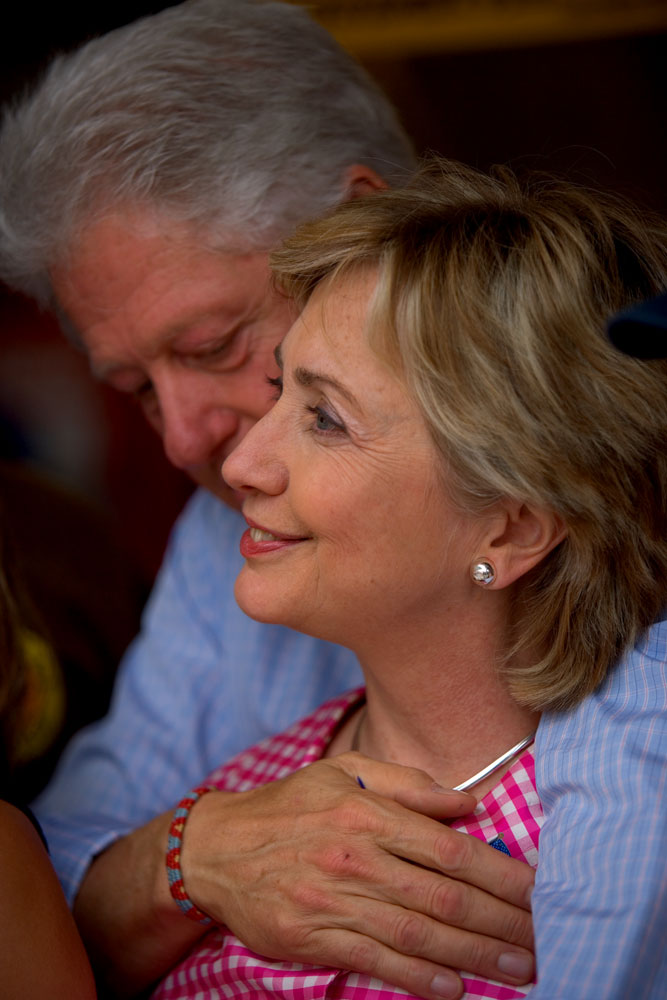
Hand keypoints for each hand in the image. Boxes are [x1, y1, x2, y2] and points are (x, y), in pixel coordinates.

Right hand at [183, 752, 534, 999]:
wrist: (218, 849)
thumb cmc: (290, 806)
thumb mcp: (344, 771)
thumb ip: (409, 785)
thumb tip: (467, 803)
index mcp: (368, 811)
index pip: (450, 849)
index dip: (502, 874)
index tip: (539, 892)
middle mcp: (356, 855)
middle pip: (444, 896)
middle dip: (502, 922)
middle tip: (544, 940)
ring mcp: (334, 900)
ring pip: (418, 933)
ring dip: (475, 955)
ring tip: (520, 970)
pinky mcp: (313, 937)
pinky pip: (377, 961)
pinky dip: (420, 979)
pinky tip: (456, 988)